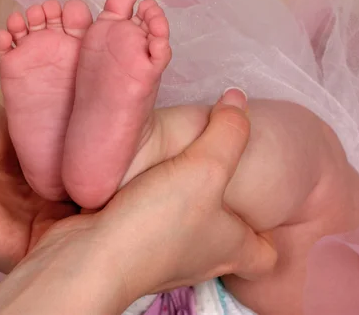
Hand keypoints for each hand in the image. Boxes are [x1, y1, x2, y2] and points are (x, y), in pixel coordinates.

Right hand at [0, 95, 276, 313]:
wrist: (89, 256)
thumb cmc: (159, 220)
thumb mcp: (206, 166)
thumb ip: (227, 131)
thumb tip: (239, 99)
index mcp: (230, 248)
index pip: (267, 258)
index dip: (269, 234)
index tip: (260, 209)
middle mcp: (199, 260)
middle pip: (223, 244)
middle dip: (223, 214)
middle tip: (215, 177)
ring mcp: (161, 259)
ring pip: (182, 233)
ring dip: (180, 207)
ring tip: (174, 171)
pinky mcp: (127, 249)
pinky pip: (145, 226)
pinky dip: (145, 207)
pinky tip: (135, 179)